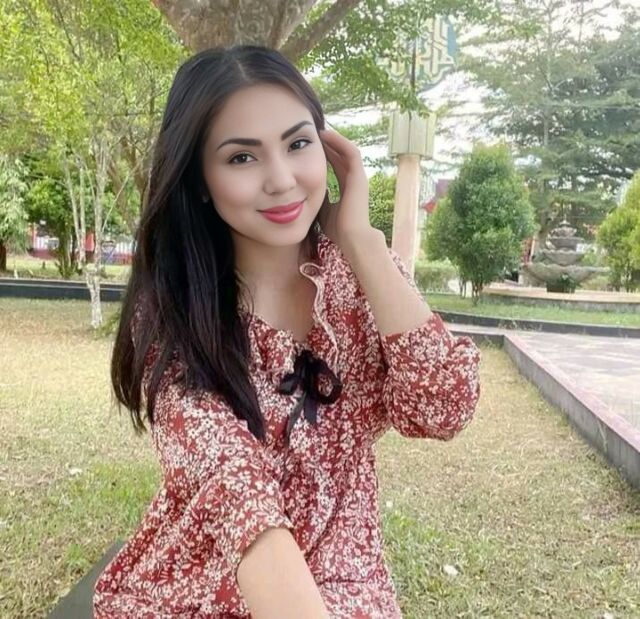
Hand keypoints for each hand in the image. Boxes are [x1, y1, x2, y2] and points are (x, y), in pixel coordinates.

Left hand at [317, 128, 377, 250]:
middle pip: (341, 156)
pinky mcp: (359, 176)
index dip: (325, 155)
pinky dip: (340, 142)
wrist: (351, 237)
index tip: (309, 147)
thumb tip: (302, 192)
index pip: (335, 166)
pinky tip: (327, 135)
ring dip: (334, 140)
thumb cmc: (338, 229)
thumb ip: (317, 198)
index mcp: (346, 189)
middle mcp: (354, 181)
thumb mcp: (322, 210)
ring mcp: (358, 178)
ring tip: (321, 131)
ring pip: (347, 151)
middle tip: (314, 134)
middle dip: (329, 145)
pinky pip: (351, 152)